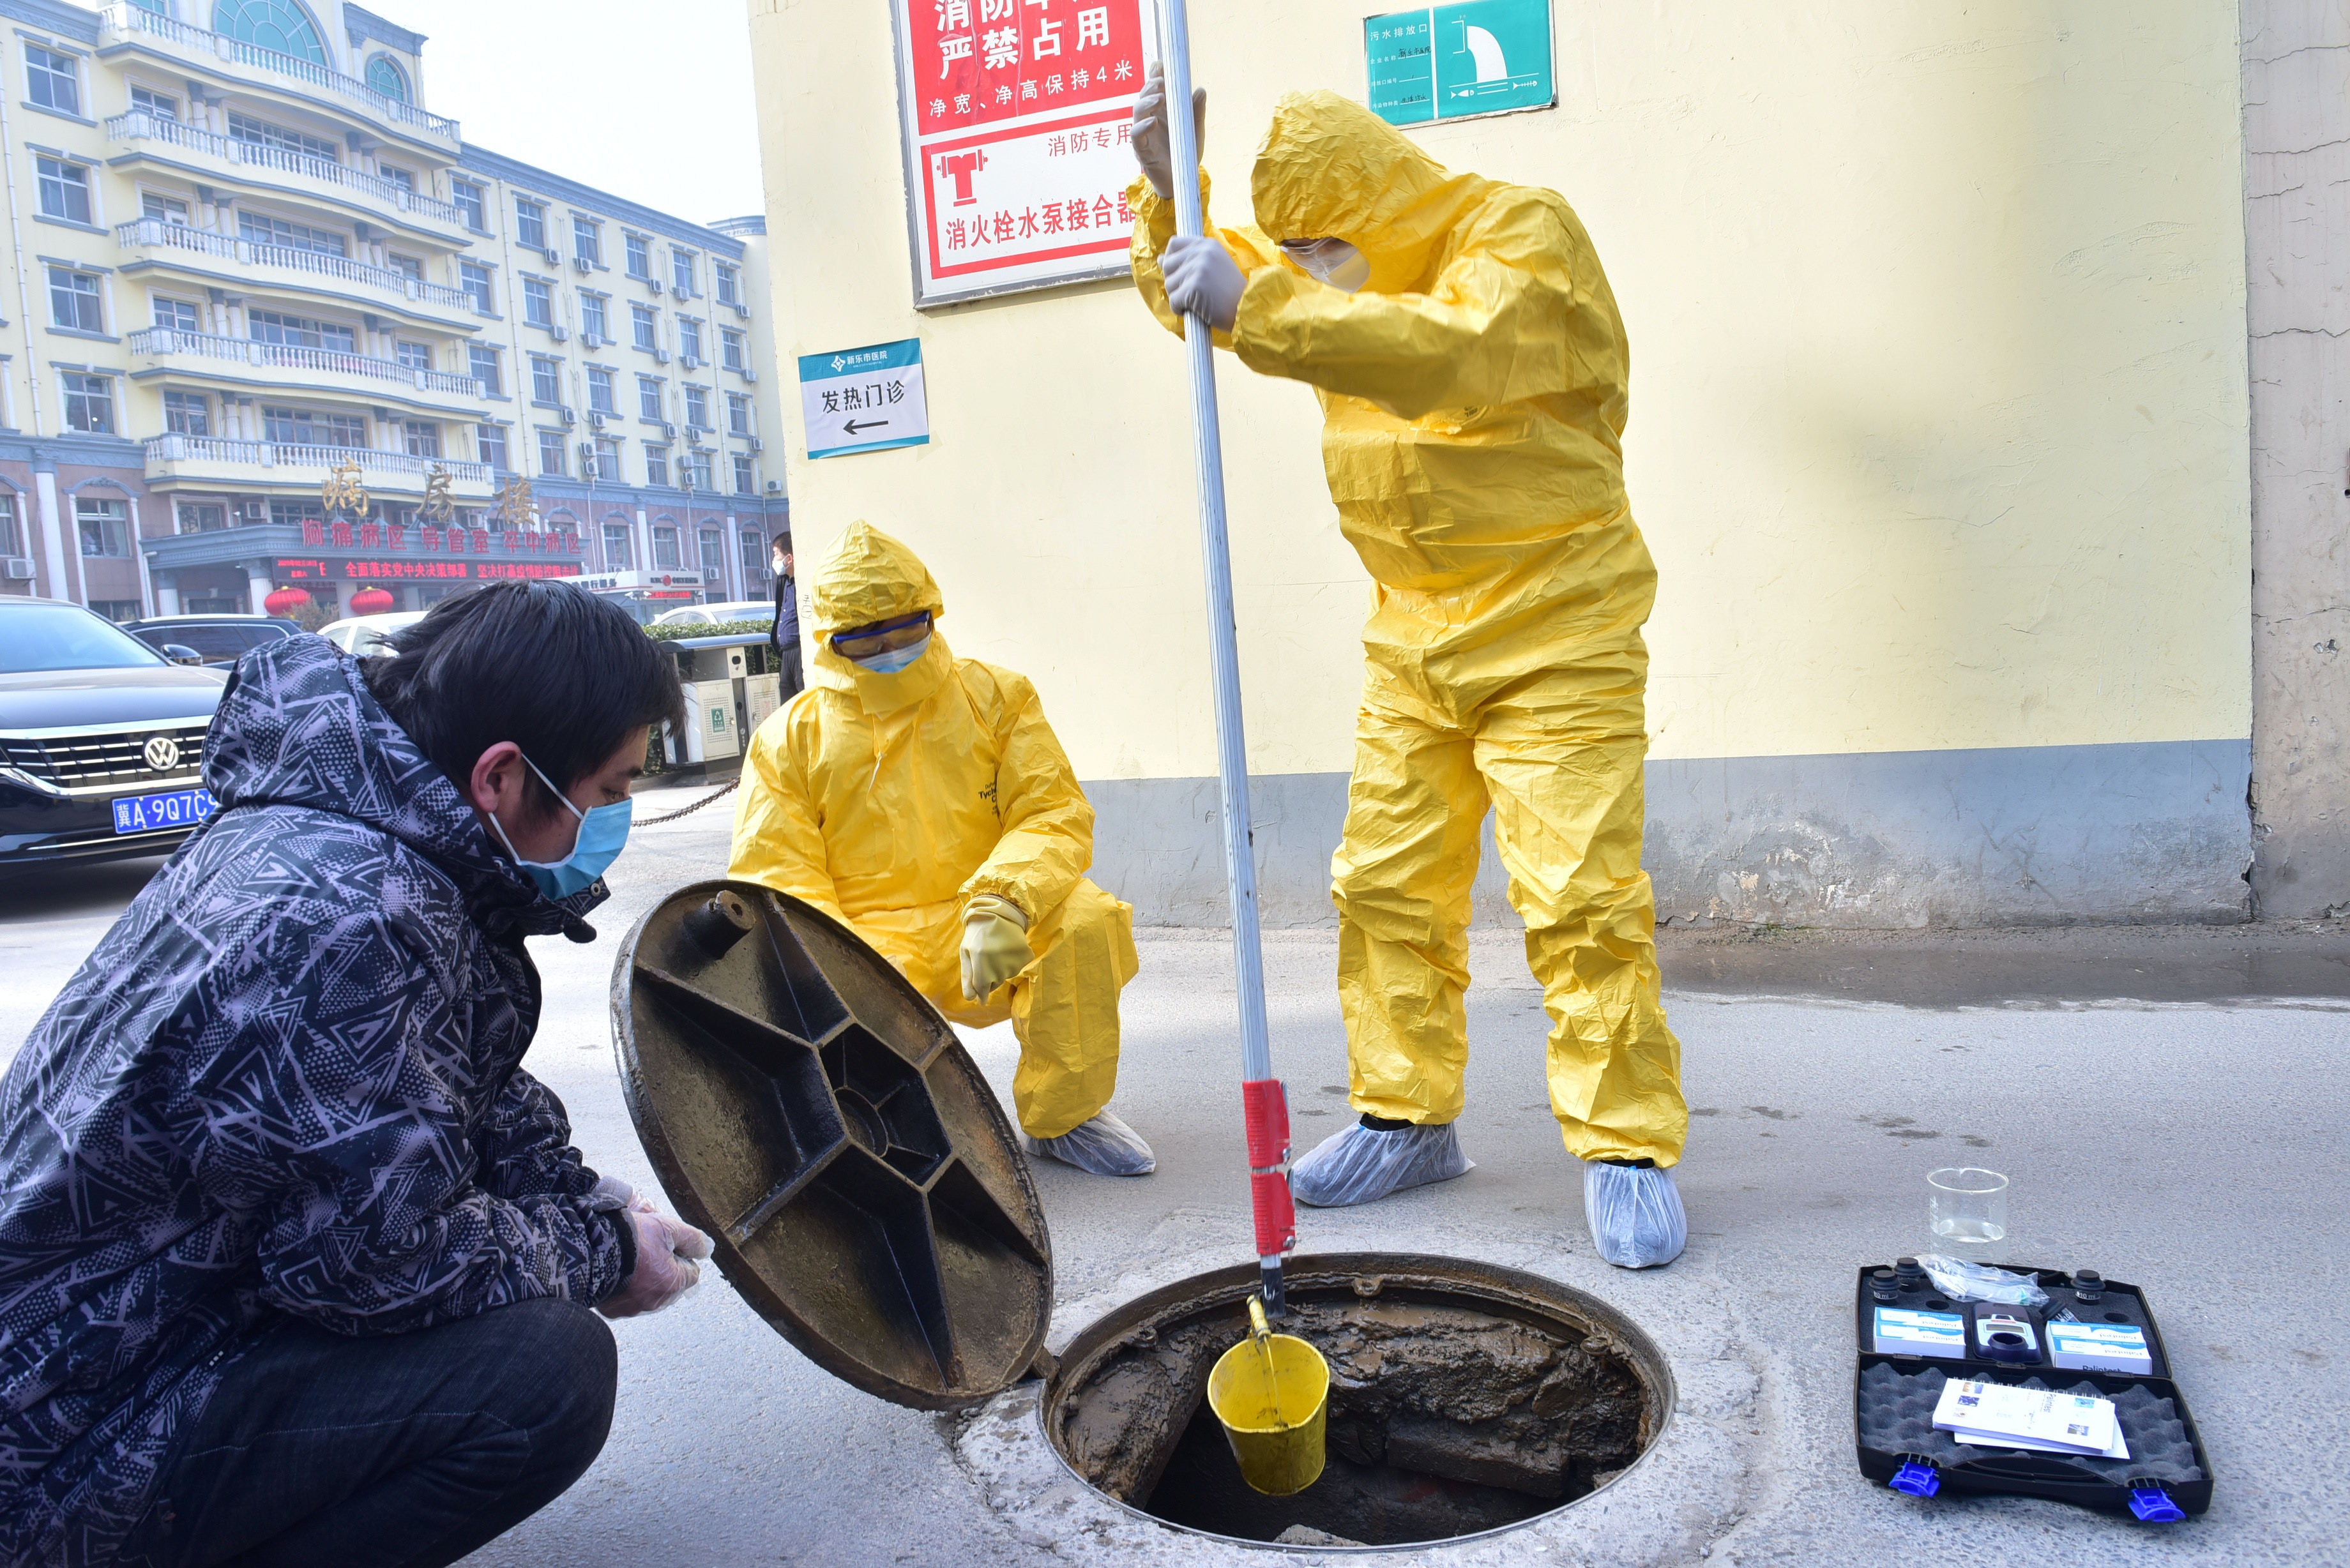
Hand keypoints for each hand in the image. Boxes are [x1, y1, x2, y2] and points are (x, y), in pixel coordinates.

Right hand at [598, 1205, 711, 1318]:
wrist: (591, 1248)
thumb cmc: (630, 1237)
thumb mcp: (667, 1228)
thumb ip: (692, 1239)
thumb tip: (707, 1249)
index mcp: (673, 1282)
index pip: (691, 1273)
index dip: (681, 1257)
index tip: (667, 1246)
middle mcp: (655, 1301)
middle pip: (671, 1285)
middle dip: (665, 1270)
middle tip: (648, 1251)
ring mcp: (634, 1308)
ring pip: (650, 1294)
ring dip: (646, 1281)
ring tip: (631, 1261)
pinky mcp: (614, 1310)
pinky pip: (628, 1301)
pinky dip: (626, 1290)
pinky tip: (618, 1273)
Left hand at [960, 894, 1033, 1000]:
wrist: (999, 913)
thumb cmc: (977, 934)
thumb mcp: (966, 953)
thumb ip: (968, 978)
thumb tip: (971, 999)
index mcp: (980, 960)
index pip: (981, 988)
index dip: (980, 992)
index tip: (980, 995)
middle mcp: (998, 962)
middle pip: (994, 983)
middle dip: (988, 976)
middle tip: (985, 957)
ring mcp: (1014, 960)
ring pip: (1005, 976)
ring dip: (999, 969)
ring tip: (995, 950)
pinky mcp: (1025, 957)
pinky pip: (1016, 968)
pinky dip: (1010, 962)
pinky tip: (1006, 949)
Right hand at [1131, 62, 1204, 199]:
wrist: (1182, 178)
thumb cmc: (1185, 151)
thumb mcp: (1194, 128)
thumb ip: (1196, 110)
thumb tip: (1200, 90)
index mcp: (1160, 110)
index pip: (1153, 88)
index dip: (1154, 75)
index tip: (1161, 65)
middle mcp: (1149, 118)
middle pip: (1143, 96)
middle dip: (1151, 86)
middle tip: (1162, 81)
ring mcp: (1143, 134)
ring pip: (1137, 112)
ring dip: (1147, 102)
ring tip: (1160, 97)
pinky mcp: (1142, 150)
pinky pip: (1136, 136)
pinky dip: (1142, 127)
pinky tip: (1152, 122)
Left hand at [1164, 234, 1244, 330]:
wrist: (1248, 309)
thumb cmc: (1231, 293)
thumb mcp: (1214, 266)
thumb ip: (1189, 260)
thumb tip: (1160, 259)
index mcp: (1207, 244)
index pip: (1174, 243)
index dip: (1172, 260)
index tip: (1181, 274)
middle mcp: (1201, 252)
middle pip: (1167, 265)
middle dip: (1175, 281)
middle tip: (1193, 291)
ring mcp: (1197, 268)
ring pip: (1169, 284)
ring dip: (1179, 297)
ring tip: (1199, 300)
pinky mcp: (1194, 286)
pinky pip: (1173, 300)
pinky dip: (1180, 310)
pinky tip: (1196, 310)